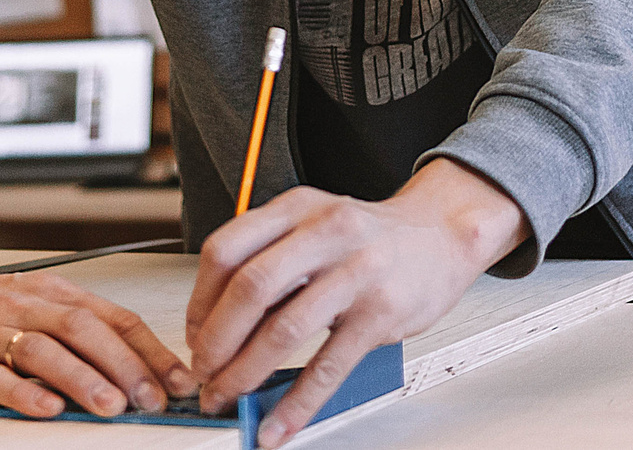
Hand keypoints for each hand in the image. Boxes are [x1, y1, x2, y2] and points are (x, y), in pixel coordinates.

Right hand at [0, 240, 193, 419]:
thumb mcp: (44, 305)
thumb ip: (88, 333)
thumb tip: (146, 372)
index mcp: (58, 295)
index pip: (115, 319)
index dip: (152, 352)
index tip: (181, 382)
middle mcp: (30, 309)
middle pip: (84, 331)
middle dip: (124, 366)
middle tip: (152, 399)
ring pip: (44, 351)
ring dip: (82, 378)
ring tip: (111, 405)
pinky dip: (23, 393)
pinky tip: (47, 408)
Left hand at [185, 160, 529, 446]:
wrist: (441, 234)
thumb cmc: (368, 237)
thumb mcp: (313, 223)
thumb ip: (269, 259)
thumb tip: (216, 324)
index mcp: (295, 207)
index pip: (225, 250)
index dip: (198, 301)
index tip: (192, 336)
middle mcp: (324, 232)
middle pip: (248, 288)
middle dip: (215, 341)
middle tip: (203, 373)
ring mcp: (355, 272)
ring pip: (284, 329)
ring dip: (245, 373)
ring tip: (229, 397)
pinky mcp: (380, 313)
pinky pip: (329, 366)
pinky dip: (296, 403)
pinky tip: (278, 425)